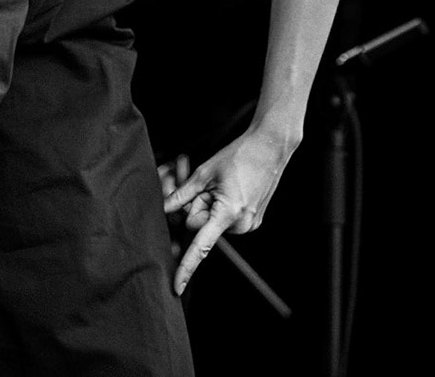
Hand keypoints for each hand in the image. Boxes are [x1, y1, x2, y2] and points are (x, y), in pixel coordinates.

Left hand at [161, 128, 295, 294]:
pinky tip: (233, 191)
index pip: (200, 246)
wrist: (270, 146)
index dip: (186, 268)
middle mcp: (241, 224)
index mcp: (227, 212)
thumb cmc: (240, 155)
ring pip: (212, 224)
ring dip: (211, 207)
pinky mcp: (253, 221)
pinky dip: (221, 209)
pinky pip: (224, 222)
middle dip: (198, 208)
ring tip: (226, 187)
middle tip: (211, 187)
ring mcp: (249, 225)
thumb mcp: (205, 172)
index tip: (177, 288)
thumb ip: (181, 195)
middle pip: (200, 227)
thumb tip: (163, 208)